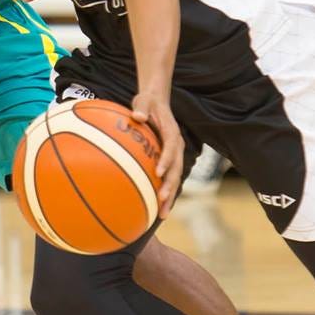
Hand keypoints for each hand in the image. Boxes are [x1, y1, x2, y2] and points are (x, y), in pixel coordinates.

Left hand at [131, 91, 183, 219]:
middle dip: (170, 185)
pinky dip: (164, 193)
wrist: (157, 101)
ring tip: (162, 214)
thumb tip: (137, 116)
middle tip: (161, 200)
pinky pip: (168, 178)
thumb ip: (142, 107)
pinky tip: (156, 209)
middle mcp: (177, 145)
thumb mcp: (144, 100)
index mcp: (172, 131)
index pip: (172, 147)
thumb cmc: (148, 102)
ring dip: (170, 195)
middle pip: (177, 168)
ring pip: (175, 177)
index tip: (158, 172)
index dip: (167, 160)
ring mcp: (174, 154)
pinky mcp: (169, 160)